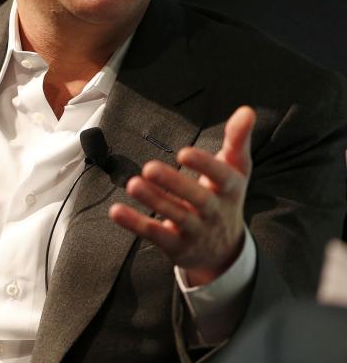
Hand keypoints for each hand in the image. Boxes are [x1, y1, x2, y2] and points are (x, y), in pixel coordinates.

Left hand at [109, 106, 254, 285]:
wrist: (223, 251)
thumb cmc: (223, 198)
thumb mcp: (235, 171)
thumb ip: (237, 140)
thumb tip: (246, 110)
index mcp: (229, 189)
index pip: (223, 177)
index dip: (205, 165)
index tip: (184, 153)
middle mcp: (214, 212)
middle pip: (198, 199)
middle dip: (174, 184)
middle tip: (149, 168)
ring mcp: (195, 231)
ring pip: (175, 216)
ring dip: (154, 201)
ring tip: (133, 184)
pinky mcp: (175, 245)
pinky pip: (154, 234)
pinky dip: (135, 223)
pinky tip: (117, 211)